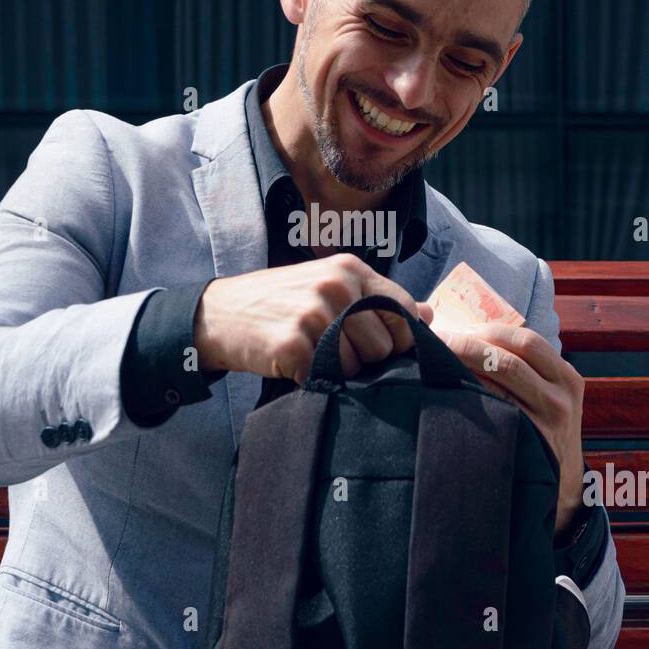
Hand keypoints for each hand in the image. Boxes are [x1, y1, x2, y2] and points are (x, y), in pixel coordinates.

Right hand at [194, 253, 434, 385]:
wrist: (218, 314)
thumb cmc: (279, 302)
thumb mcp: (328, 286)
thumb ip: (378, 299)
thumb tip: (430, 313)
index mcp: (349, 269)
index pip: (404, 310)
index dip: (401, 338)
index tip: (385, 348)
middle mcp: (335, 286)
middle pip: (384, 344)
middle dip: (367, 359)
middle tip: (333, 352)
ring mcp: (314, 314)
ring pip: (359, 365)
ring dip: (340, 373)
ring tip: (313, 356)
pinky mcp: (294, 345)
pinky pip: (328, 379)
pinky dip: (314, 380)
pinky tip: (294, 364)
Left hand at [431, 322, 586, 536]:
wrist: (562, 488)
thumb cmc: (545, 432)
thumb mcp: (551, 398)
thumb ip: (528, 370)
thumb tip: (472, 336)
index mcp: (567, 378)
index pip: (527, 341)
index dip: (490, 331)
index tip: (461, 330)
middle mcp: (560, 399)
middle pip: (508, 360)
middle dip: (468, 346)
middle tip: (437, 342)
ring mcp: (544, 426)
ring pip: (497, 387)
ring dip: (461, 370)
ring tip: (434, 363)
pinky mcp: (526, 448)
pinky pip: (491, 416)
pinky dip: (466, 399)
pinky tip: (445, 394)